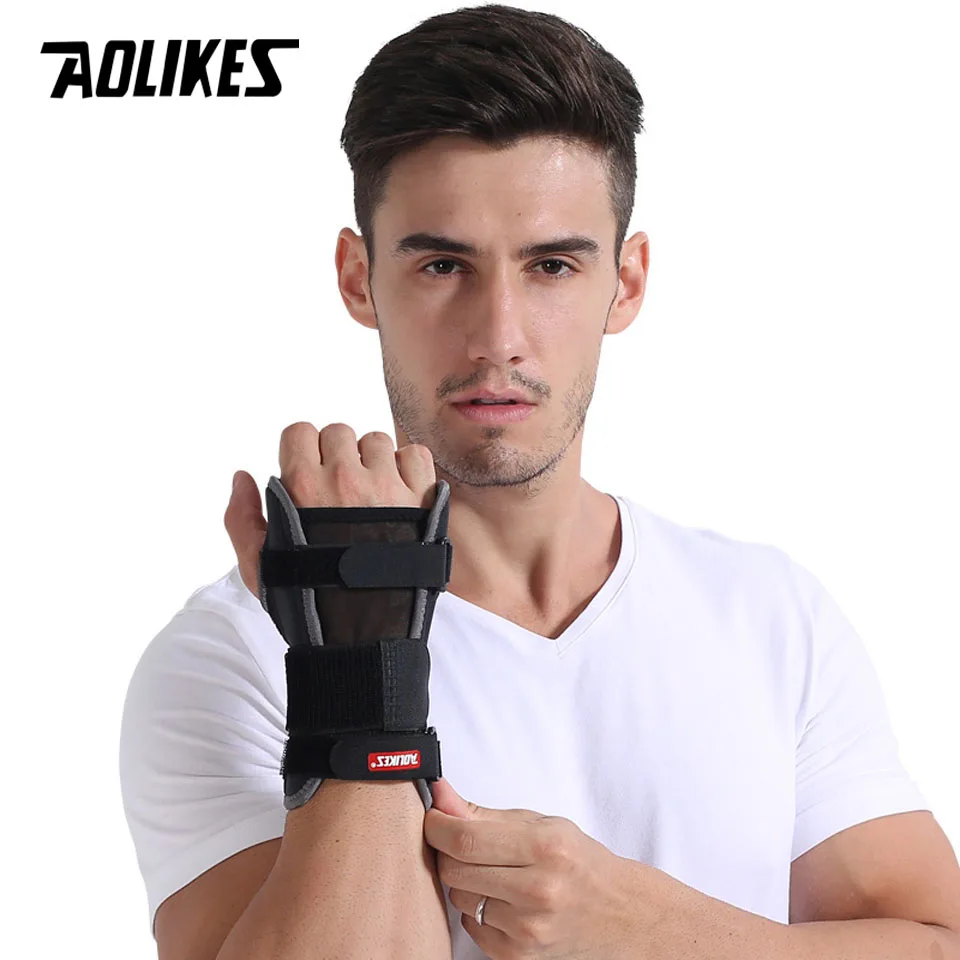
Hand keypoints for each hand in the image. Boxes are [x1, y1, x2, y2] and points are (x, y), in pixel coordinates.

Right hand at [223, 421, 437, 597]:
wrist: (364, 637)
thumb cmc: (310, 605)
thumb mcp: (259, 566)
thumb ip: (242, 517)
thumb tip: (242, 477)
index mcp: (303, 487)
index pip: (300, 432)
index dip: (300, 450)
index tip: (306, 472)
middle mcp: (345, 479)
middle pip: (338, 433)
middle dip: (334, 453)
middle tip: (337, 486)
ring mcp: (386, 487)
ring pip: (377, 441)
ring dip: (371, 459)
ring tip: (369, 491)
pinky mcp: (419, 500)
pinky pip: (415, 455)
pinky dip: (408, 465)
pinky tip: (399, 489)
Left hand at [424, 778, 640, 958]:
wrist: (619, 913)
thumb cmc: (578, 861)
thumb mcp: (540, 824)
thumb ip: (484, 813)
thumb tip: (440, 793)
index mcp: (545, 847)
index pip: (466, 838)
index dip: (438, 825)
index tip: (434, 817)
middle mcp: (538, 890)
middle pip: (455, 870)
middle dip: (447, 851)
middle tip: (461, 842)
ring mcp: (528, 928)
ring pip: (459, 897)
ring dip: (463, 881)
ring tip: (492, 872)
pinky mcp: (518, 955)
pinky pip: (470, 926)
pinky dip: (475, 909)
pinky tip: (500, 899)